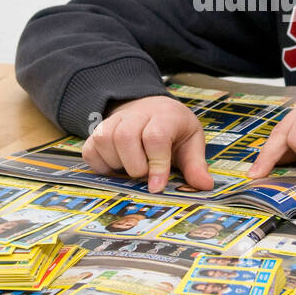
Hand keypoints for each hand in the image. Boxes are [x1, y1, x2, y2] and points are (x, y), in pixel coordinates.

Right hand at [82, 95, 214, 193]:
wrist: (150, 108)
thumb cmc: (173, 129)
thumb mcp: (191, 141)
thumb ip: (195, 164)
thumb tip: (204, 185)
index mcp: (164, 115)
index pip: (156, 137)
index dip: (156, 164)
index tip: (157, 186)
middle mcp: (136, 114)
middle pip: (125, 138)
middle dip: (135, 166)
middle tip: (144, 174)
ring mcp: (114, 121)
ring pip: (105, 141)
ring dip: (117, 164)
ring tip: (131, 168)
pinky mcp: (97, 131)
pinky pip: (90, 150)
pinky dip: (100, 165)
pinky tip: (115, 168)